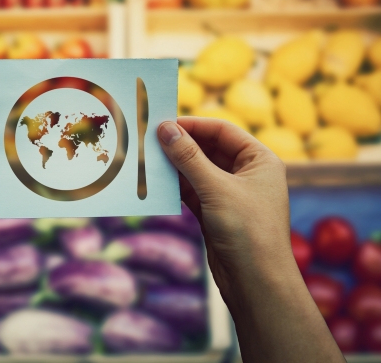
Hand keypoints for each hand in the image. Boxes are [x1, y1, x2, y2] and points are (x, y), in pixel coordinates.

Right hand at [157, 116, 289, 296]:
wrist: (256, 284)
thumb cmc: (248, 230)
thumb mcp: (216, 188)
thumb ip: (188, 157)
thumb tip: (165, 128)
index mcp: (259, 160)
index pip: (222, 131)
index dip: (193, 125)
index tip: (163, 123)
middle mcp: (247, 174)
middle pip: (208, 149)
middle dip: (181, 145)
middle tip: (150, 140)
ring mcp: (230, 194)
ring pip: (197, 171)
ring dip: (175, 166)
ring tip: (147, 159)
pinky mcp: (216, 213)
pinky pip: (192, 191)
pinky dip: (175, 186)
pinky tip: (155, 182)